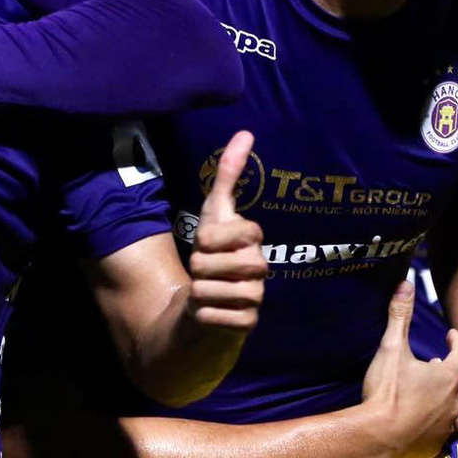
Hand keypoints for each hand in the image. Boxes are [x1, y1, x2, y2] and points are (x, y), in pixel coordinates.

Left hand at [184, 130, 265, 333]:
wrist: (207, 302)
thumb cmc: (213, 252)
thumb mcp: (214, 212)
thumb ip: (228, 174)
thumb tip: (245, 132)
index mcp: (253, 242)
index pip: (237, 231)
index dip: (211, 237)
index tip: (207, 242)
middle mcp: (260, 269)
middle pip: (211, 261)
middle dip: (197, 265)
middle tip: (204, 269)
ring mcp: (256, 299)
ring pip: (209, 290)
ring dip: (197, 290)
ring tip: (206, 290)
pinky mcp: (247, 325)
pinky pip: (213, 316)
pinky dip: (203, 314)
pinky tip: (208, 312)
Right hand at [355, 281, 457, 457]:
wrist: (377, 436)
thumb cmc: (387, 391)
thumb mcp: (391, 348)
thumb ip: (400, 317)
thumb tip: (406, 284)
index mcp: (447, 376)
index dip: (456, 342)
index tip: (451, 336)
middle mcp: (453, 401)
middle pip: (455, 382)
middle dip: (446, 373)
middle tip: (434, 365)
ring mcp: (445, 426)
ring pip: (448, 408)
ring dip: (439, 399)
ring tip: (425, 394)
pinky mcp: (434, 445)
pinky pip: (436, 431)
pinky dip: (429, 423)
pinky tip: (417, 422)